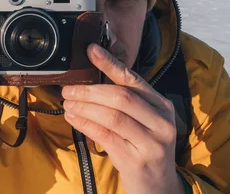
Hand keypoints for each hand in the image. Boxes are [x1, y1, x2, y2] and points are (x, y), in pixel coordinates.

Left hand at [62, 44, 185, 193]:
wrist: (158, 187)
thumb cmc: (144, 148)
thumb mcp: (142, 121)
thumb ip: (124, 101)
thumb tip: (89, 80)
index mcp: (161, 105)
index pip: (133, 79)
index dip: (110, 63)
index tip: (90, 50)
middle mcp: (161, 121)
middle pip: (121, 97)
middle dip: (90, 91)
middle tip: (68, 89)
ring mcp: (152, 142)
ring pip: (112, 116)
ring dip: (84, 108)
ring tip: (68, 104)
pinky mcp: (137, 160)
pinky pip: (105, 136)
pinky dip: (85, 124)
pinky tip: (73, 119)